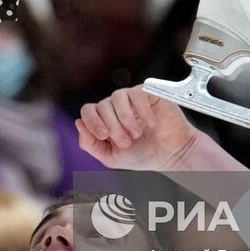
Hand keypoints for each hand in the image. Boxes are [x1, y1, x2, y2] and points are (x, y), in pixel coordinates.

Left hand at [76, 86, 201, 170]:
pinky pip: (136, 94)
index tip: (105, 135)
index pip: (88, 111)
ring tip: (137, 133)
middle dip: (113, 126)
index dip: (92, 122)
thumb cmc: (143, 155)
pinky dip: (141, 110)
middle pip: (102, 106)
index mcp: (104, 120)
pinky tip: (150, 123)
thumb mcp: (111, 157)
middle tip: (127, 141)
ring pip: (117, 98)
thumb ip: (90, 144)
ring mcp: (130, 99)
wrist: (171, 154)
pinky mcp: (147, 93)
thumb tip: (78, 123)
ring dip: (125, 118)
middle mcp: (115, 107)